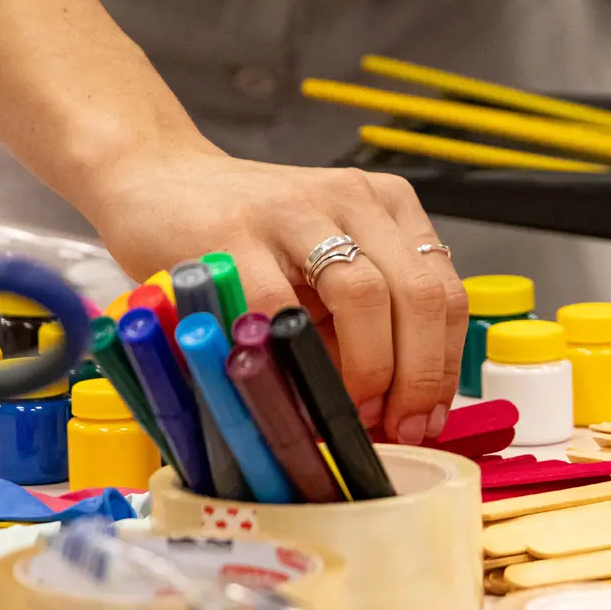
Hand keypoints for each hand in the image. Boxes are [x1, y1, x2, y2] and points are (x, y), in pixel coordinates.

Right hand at [88, 143, 467, 444]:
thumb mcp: (325, 270)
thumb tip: (393, 405)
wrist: (165, 184)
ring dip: (369, 370)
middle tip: (400, 425)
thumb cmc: (253, 235)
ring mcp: (296, 209)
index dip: (444, 365)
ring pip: (366, 296)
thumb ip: (363, 322)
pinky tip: (293, 386)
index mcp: (388, 207)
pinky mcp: (236, 231)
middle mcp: (354, 199)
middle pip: (419, 295)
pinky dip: (294, 361)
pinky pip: (279, 308)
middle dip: (419, 376)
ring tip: (354, 410)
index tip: (427, 415)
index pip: (445, 292)